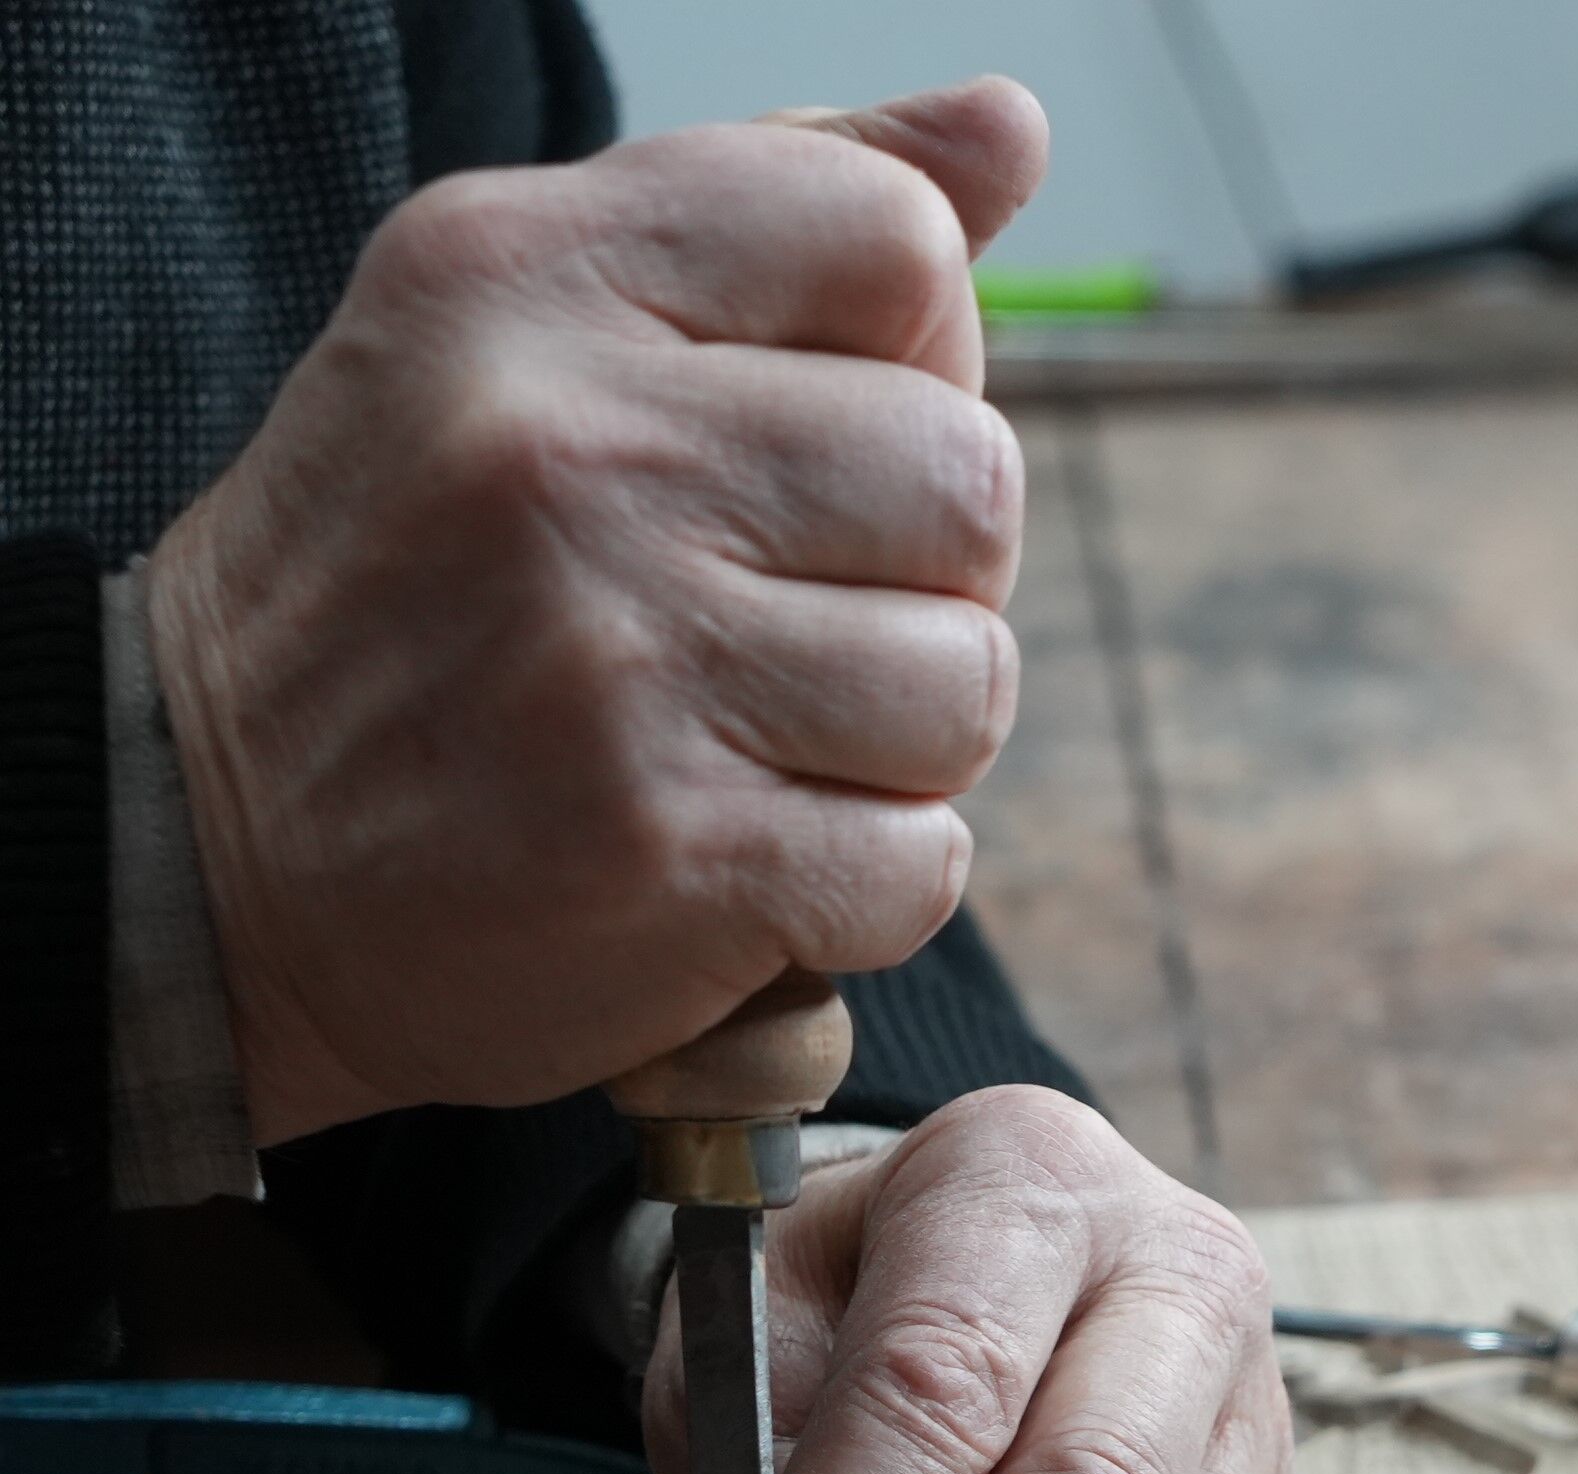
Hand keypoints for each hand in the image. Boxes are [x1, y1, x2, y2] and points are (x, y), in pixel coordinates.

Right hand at [146, 78, 1047, 1144]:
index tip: (789, 439)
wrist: (207, 844)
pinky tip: (731, 852)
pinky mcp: (667, 849)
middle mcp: (567, 449)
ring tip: (743, 738)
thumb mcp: (536, 328)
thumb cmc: (425, 570)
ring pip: (970, 681)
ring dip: (896, 743)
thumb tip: (1008, 124)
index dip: (907, 359)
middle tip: (769, 619)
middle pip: (971, 481)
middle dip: (920, 576)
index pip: (896, 239)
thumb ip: (783, 210)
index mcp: (525, 274)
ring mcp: (618, 657)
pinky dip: (859, 883)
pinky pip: (925, 858)